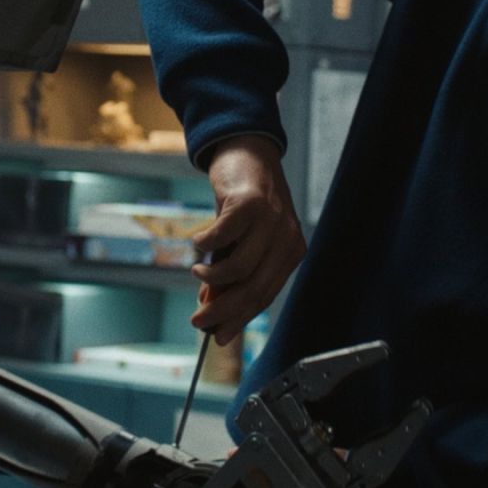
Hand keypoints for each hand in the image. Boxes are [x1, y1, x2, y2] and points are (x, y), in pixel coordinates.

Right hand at [192, 134, 305, 346]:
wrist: (248, 151)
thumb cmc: (243, 200)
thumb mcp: (242, 241)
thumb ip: (231, 273)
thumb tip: (210, 307)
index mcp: (290, 252)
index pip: (265, 296)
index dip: (239, 319)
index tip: (217, 336)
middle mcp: (287, 238)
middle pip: (254, 289)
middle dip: (222, 311)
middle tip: (197, 320)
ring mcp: (271, 220)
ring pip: (240, 269)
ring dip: (212, 278)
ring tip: (198, 272)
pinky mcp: (250, 203)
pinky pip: (223, 237)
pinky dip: (205, 245)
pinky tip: (197, 244)